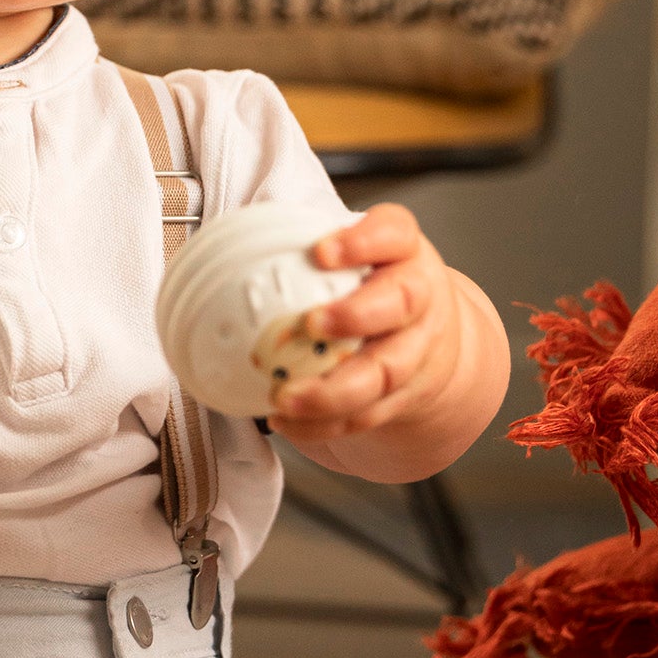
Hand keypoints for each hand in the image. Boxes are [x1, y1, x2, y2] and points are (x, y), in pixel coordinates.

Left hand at [267, 204, 461, 445]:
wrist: (429, 340)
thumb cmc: (376, 286)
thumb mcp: (357, 255)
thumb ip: (309, 247)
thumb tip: (228, 247)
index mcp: (402, 252)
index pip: (393, 233)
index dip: (362, 242)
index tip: (321, 251)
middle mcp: (419, 298)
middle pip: (400, 303)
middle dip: (355, 316)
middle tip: (310, 324)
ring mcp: (415, 350)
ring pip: (384, 373)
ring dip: (332, 391)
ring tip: (286, 396)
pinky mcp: (403, 395)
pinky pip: (367, 414)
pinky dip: (325, 424)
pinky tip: (290, 421)